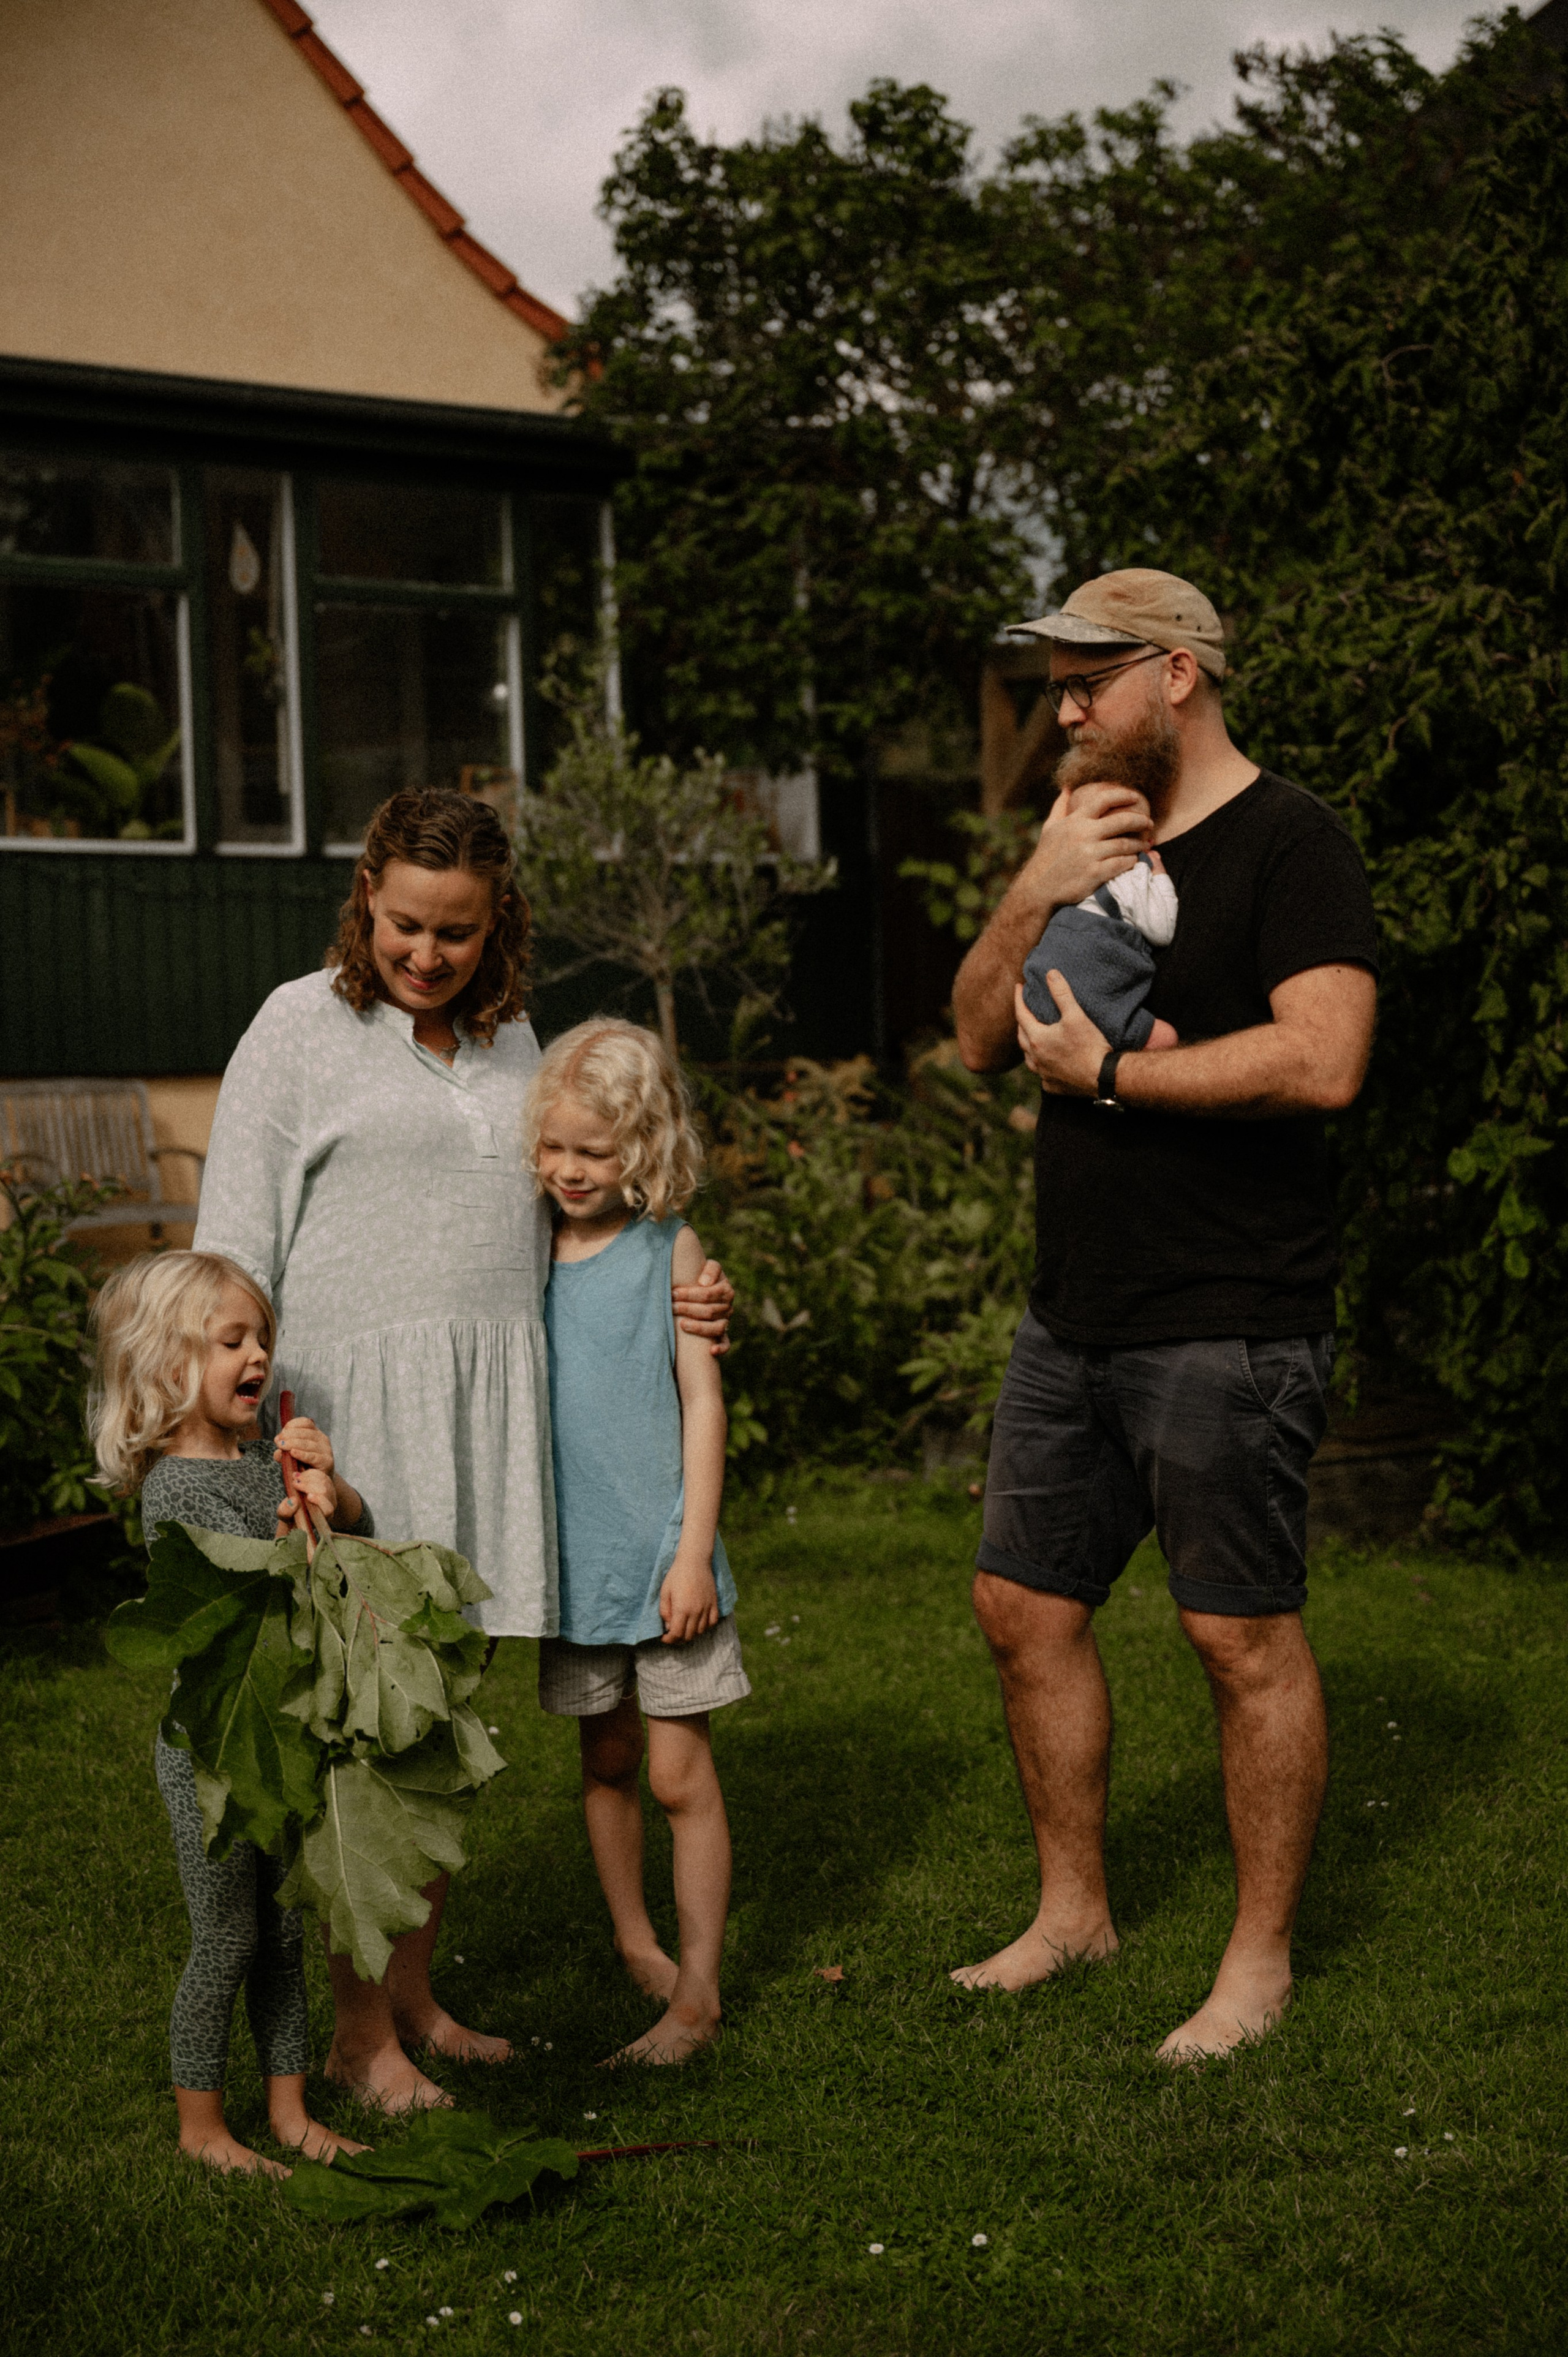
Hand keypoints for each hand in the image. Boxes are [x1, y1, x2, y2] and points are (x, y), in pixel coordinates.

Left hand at [275, 1415, 334, 1476]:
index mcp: (315, 1433)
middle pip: (305, 1432)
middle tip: (278, 1441)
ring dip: (292, 1443)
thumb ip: (284, 1453)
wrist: (319, 1482)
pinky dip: (302, 1454)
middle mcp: (322, 1439)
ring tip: (281, 1446)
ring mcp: (326, 1450)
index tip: (281, 1433)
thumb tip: (277, 1452)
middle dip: (289, 1435)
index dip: (292, 1425)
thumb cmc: (304, 1466)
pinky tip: (293, 1452)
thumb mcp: (293, 1457)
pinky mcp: (327, 1462)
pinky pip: (312, 1456)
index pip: (305, 1423)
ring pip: (307, 1444)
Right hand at [276, 1464, 337, 1540]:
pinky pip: (322, 1474)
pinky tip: (299, 1474)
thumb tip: (293, 1501)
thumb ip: (286, 1511)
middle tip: (294, 1483)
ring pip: (324, 1481)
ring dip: (308, 1477)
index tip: (308, 1496)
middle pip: (325, 1492)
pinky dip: (310, 1473)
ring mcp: (329, 1493)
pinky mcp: (326, 1483)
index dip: (320, 1501)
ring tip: (294, 1477)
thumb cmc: (290, 1514)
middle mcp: (328, 1505)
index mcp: (321, 1517)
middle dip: (309, 1485)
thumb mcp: (285, 1515)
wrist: (295, 1506)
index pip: (328, 1510)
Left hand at [658, 1553, 719, 1643]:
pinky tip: (698, 1624)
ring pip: (700, 1631)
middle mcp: (696, 1611)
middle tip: (672, 1636)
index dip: (669, 1640)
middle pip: (688, 1636)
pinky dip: (705, 1627)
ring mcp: (707, 1608)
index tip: (664, 1638)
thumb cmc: (676, 1575)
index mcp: (682, 1609)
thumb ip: (665, 1611)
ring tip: (684, 1630)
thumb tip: (668, 1626)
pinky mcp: (714, 1603)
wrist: (694, 1561)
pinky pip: (712, 1622)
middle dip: (678, 1639)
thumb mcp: (665, 1592)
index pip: (676, 1634)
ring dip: (691, 1634)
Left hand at [672, 1256, 733, 1358]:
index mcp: (726, 1290)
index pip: (708, 1294)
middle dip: (688, 1309)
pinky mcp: (723, 1335)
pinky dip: (721, 1348)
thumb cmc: (702, 1277)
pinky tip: (711, 1351)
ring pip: (717, 1328)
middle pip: (709, 1311)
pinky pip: (726, 1344)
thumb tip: (704, 1283)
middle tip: (671, 1306)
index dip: (690, 1294)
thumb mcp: (710, 1267)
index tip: (673, 1293)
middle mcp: (728, 1307)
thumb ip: (711, 1270)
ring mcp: (726, 1322)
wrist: (704, 1288)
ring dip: (699, 1327)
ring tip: (681, 1324)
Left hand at [1014, 977, 1110, 1097]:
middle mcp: (1035, 1058)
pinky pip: (1041, 1075)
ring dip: (1028, 1046)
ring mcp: (1043, 1074)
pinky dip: (1041, 1065)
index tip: (1018, 987)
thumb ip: (1062, 994)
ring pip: (1028, 1058)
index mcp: (1037, 1039)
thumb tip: (1050, 973)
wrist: (1103, 1078)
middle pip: (1021, 1036)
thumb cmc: (1089, 1046)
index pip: (1021, 1014)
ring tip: (1032, 1037)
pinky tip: (1046, 1063)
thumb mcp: (1076, 1015)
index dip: (1018, 998)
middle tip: (1024, 1011)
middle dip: (1021, 1021)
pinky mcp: (1053, 1086)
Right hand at [1025, 782, 1151, 910]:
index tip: (1135, 797)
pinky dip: (1131, 861)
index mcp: (1075, 821)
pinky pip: (1121, 864)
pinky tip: (1134, 860)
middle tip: (1148, 823)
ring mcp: (1089, 854)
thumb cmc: (1046, 857)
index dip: (1123, 795)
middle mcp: (1083, 835)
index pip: (1103, 800)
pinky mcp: (1094, 873)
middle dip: (1140, 820)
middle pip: (1122, 820)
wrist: (1038, 888)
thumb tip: (1067, 787)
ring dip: (1138, 844)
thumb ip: (1060, 806)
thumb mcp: (1050, 828)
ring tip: (1145, 844)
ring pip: (1125, 844)